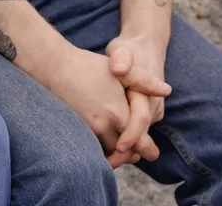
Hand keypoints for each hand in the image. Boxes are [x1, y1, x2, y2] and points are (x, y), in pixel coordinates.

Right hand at [43, 47, 164, 166]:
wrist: (54, 67)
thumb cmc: (88, 66)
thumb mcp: (120, 71)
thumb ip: (144, 82)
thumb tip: (167, 90)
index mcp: (118, 113)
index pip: (139, 143)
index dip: (147, 150)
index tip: (153, 154)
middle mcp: (102, 126)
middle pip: (123, 151)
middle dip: (131, 154)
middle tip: (137, 155)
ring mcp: (86, 130)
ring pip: (106, 151)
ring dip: (115, 152)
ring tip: (121, 149)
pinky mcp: (74, 130)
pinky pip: (91, 147)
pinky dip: (100, 148)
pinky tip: (103, 140)